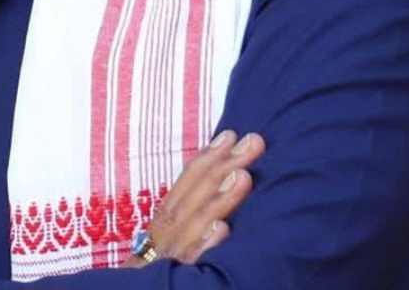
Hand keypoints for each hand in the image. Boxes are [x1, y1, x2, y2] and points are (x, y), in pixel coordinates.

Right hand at [123, 130, 265, 266]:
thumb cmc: (154, 270)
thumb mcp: (165, 239)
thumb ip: (185, 214)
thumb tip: (220, 181)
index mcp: (163, 222)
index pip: (185, 184)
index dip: (207, 157)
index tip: (231, 134)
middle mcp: (163, 235)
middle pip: (192, 196)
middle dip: (223, 165)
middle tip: (253, 141)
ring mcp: (169, 259)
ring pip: (192, 225)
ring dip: (218, 199)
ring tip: (243, 176)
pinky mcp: (175, 283)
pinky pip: (189, 265)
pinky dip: (204, 245)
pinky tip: (222, 231)